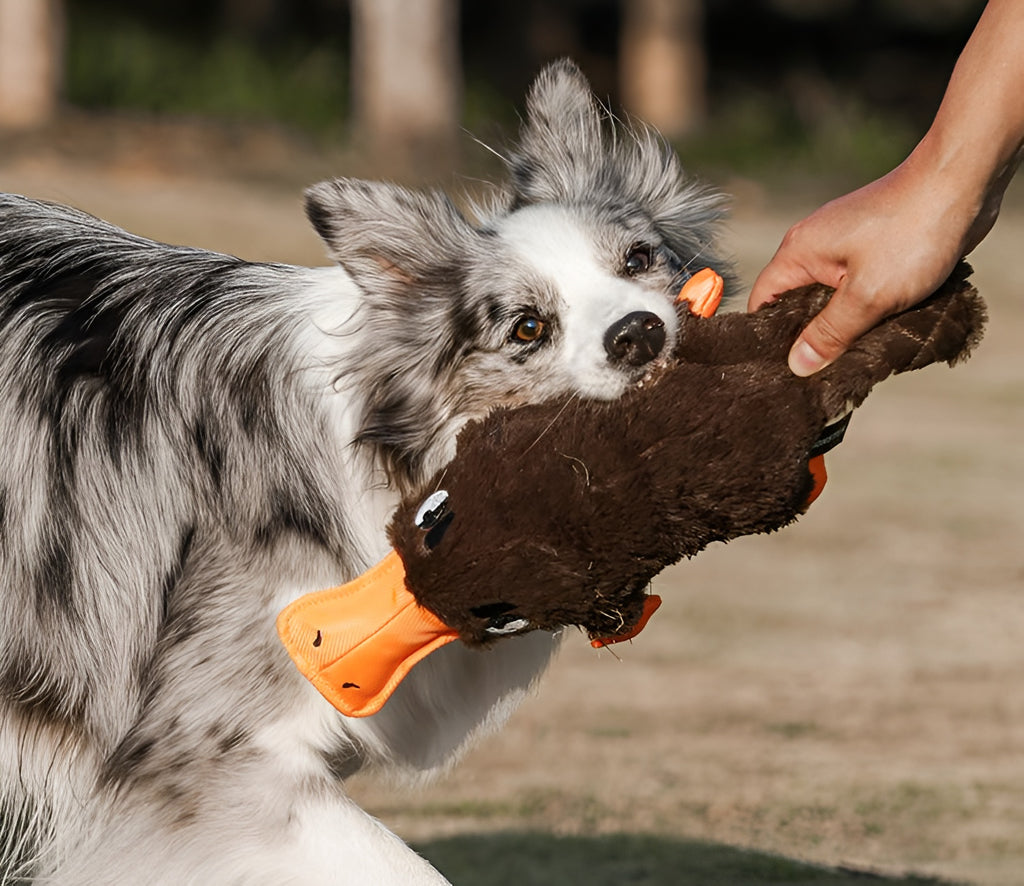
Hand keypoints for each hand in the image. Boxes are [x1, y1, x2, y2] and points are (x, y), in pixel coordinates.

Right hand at [747, 158, 992, 375]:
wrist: (963, 180)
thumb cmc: (913, 232)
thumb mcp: (868, 295)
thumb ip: (830, 333)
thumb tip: (798, 364)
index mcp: (798, 252)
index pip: (762, 302)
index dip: (768, 337)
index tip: (783, 369)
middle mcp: (812, 244)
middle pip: (794, 301)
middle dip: (809, 333)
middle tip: (823, 369)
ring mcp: (842, 241)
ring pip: (828, 294)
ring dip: (842, 320)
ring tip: (854, 350)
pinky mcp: (870, 241)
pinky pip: (854, 282)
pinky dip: (863, 303)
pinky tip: (879, 321)